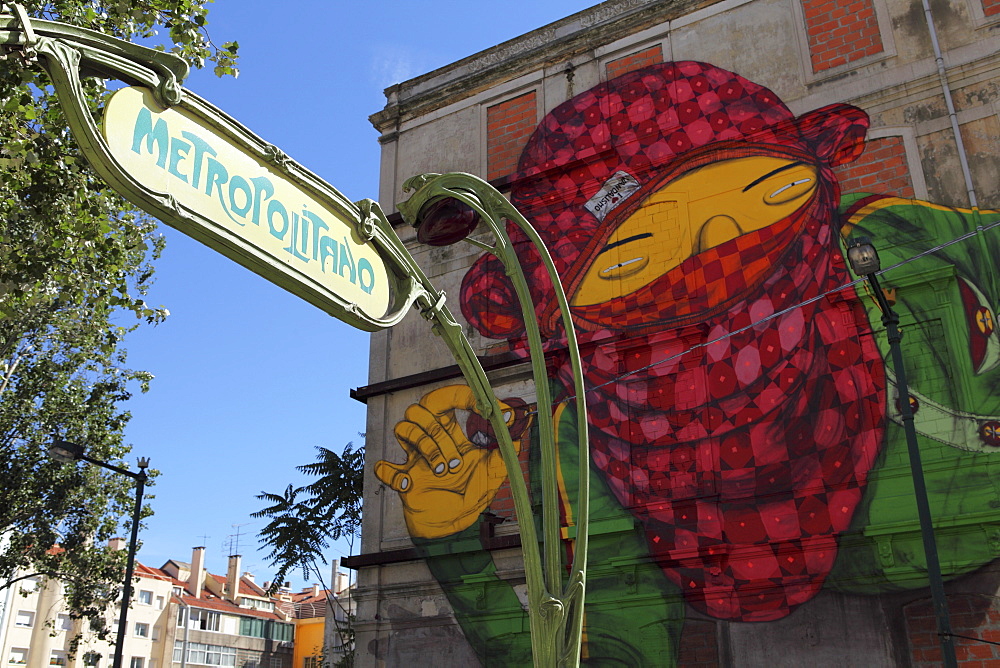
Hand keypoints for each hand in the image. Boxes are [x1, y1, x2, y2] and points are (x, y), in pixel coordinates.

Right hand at [374, 385, 529, 538]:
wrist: (451, 527)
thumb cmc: (471, 496)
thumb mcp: (493, 474)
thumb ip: (504, 452)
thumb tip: (520, 428)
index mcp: (453, 433)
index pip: (452, 399)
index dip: (470, 398)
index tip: (495, 411)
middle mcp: (431, 439)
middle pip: (420, 407)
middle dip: (437, 428)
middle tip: (456, 457)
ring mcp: (414, 457)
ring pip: (404, 427)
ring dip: (426, 447)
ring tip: (443, 471)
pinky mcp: (402, 478)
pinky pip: (383, 467)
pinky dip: (392, 472)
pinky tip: (408, 483)